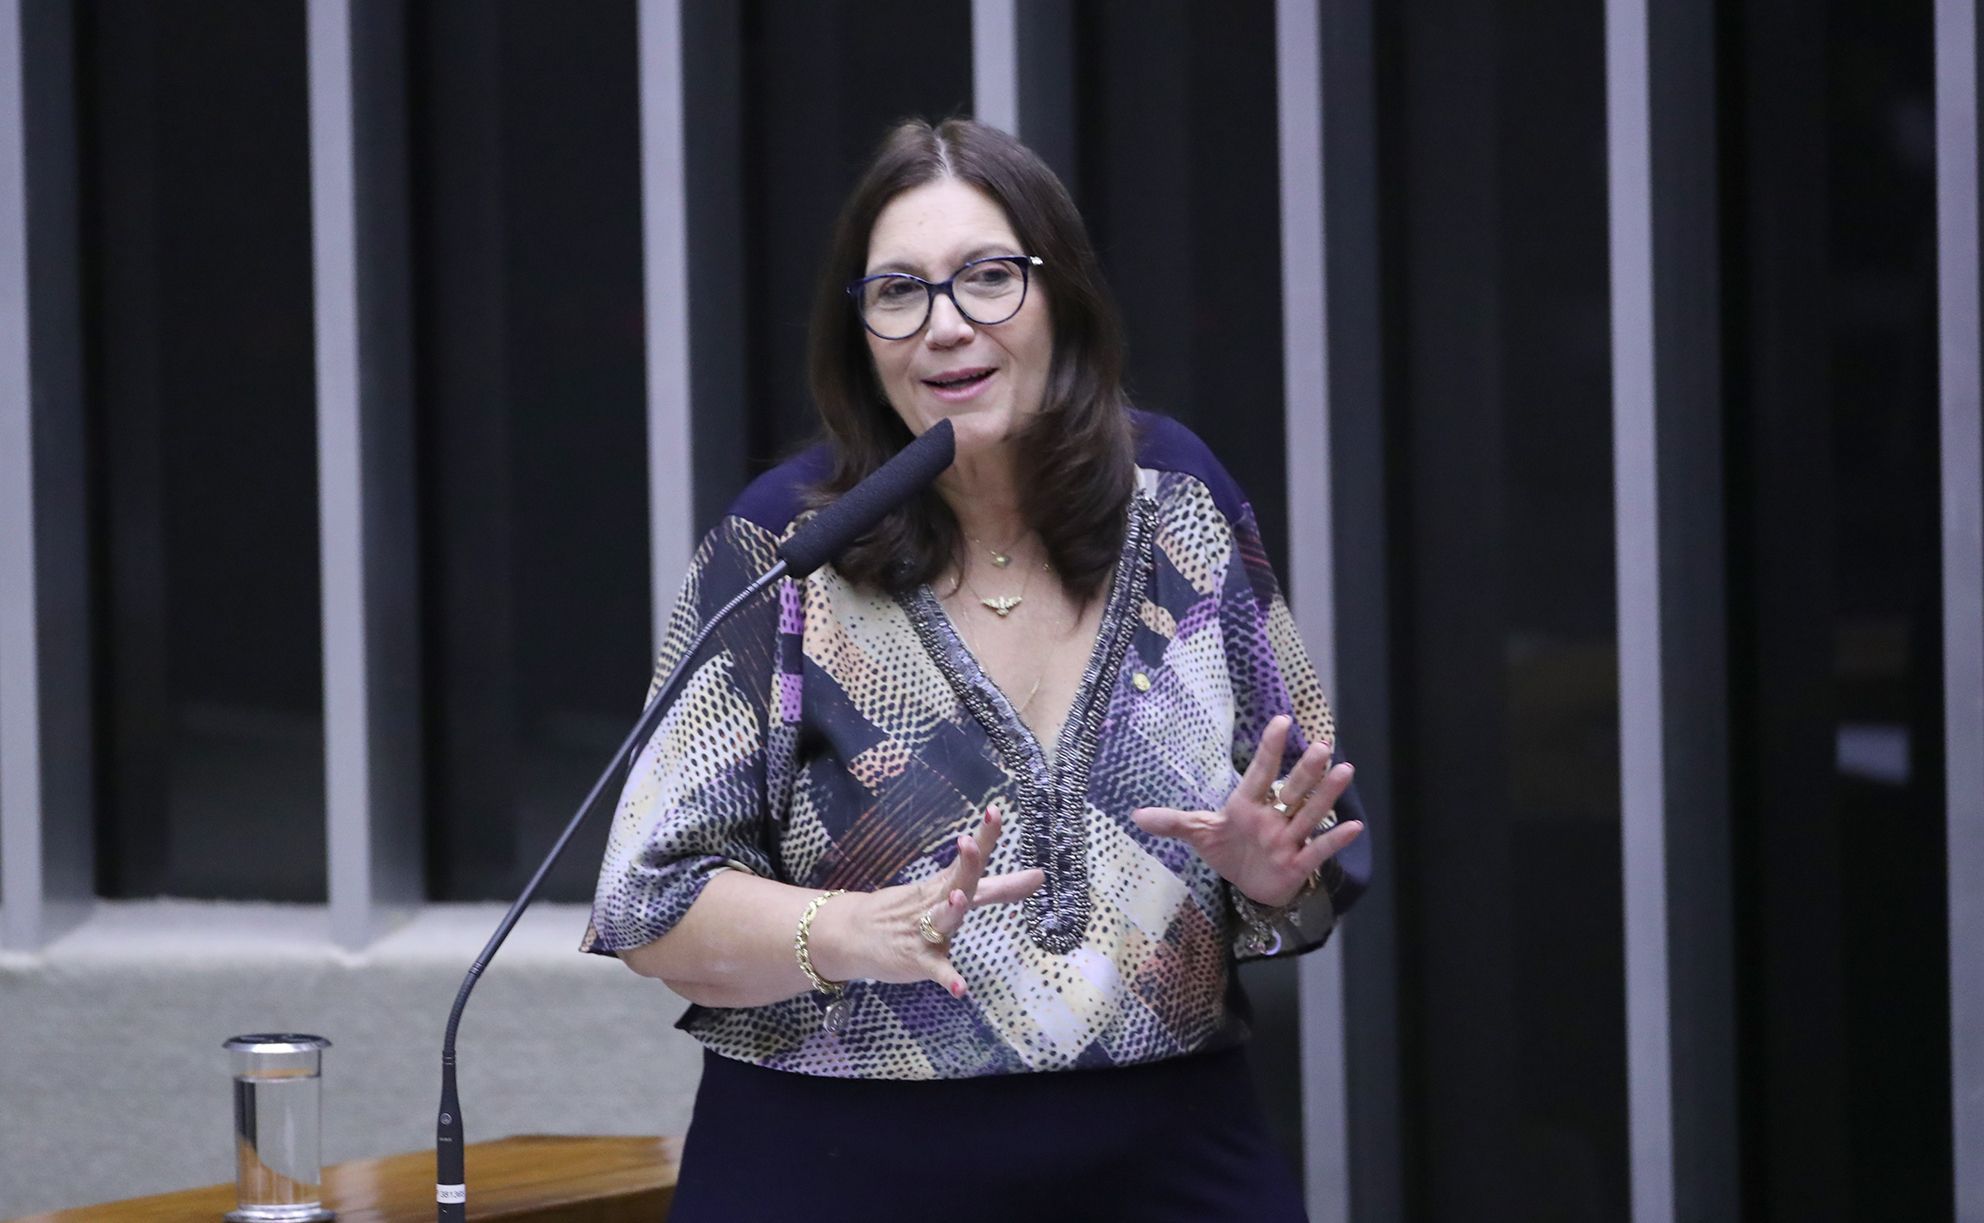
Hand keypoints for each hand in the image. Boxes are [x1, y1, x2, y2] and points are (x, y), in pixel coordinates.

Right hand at [812, 807, 1043, 999]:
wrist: (852, 934)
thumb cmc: (909, 911)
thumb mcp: (948, 893)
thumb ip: (997, 888)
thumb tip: (1039, 876)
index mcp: (946, 885)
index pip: (970, 859)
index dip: (984, 837)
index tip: (995, 812)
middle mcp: (936, 903)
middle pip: (957, 882)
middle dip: (967, 864)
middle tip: (971, 844)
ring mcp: (925, 931)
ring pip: (941, 920)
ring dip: (950, 910)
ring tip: (959, 899)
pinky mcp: (918, 960)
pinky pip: (936, 970)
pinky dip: (949, 978)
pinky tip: (961, 988)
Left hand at [1131, 715, 1362, 907]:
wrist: (1248, 886)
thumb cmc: (1229, 851)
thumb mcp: (1199, 836)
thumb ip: (1173, 823)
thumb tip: (1136, 816)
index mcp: (1246, 806)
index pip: (1259, 773)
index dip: (1269, 749)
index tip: (1281, 721)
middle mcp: (1272, 817)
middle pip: (1290, 791)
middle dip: (1304, 771)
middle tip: (1322, 746)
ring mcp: (1287, 840)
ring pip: (1309, 814)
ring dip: (1326, 795)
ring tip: (1345, 769)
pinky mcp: (1297, 865)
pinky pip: (1318, 850)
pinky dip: (1335, 840)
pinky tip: (1356, 827)